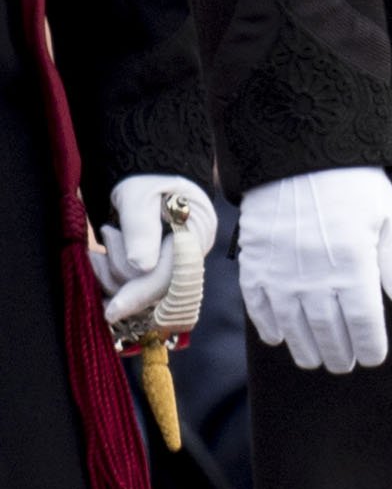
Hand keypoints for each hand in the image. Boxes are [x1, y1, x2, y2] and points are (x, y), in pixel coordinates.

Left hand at [95, 175, 216, 329]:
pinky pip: (134, 288)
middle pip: (152, 287)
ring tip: (102, 242)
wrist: (154, 176)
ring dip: (111, 272)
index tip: (111, 312)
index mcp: (194, 236)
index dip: (139, 294)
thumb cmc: (148, 180)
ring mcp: (175, 268)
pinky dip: (112, 277)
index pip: (169, 275)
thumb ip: (141, 226)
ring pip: (139, 290)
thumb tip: (141, 266)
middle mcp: (188, 259)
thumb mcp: (140, 194)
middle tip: (106, 234)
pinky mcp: (159, 272)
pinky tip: (100, 259)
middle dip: (118, 268)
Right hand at [238, 168, 391, 371]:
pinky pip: (258, 306)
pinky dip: (269, 326)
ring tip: (314, 360)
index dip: (370, 346)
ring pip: (294, 326)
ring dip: (305, 348)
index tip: (373, 358)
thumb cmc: (352, 182)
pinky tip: (279, 337)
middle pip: (329, 331)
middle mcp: (317, 276)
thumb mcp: (387, 216)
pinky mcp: (255, 263)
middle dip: (339, 353)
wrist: (298, 150)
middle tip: (344, 365)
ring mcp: (282, 272)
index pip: (365, 323)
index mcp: (355, 265)